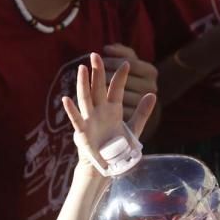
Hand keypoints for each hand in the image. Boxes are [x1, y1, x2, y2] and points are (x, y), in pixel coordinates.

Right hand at [63, 53, 156, 171]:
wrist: (107, 166)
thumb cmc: (119, 147)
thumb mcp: (134, 129)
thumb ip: (142, 112)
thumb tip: (153, 94)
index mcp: (113, 109)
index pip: (116, 89)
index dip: (120, 77)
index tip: (127, 63)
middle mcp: (100, 111)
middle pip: (97, 88)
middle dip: (97, 72)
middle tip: (95, 54)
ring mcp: (90, 120)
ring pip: (85, 98)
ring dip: (83, 84)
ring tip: (82, 68)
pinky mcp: (82, 133)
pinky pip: (76, 119)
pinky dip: (71, 110)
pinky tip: (66, 99)